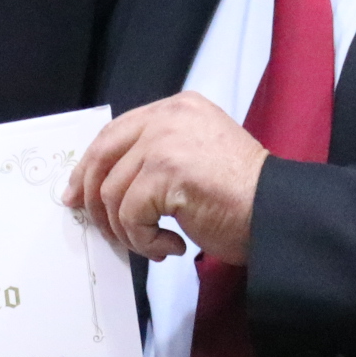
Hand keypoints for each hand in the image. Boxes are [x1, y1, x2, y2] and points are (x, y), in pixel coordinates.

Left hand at [63, 93, 268, 263]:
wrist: (278, 215)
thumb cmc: (243, 197)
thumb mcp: (195, 158)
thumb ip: (155, 156)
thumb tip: (101, 186)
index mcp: (177, 108)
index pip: (114, 133)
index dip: (89, 167)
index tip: (77, 195)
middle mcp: (168, 117)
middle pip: (102, 156)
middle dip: (93, 199)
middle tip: (102, 230)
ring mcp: (165, 142)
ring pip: (112, 193)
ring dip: (127, 230)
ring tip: (155, 244)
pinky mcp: (165, 172)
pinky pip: (130, 216)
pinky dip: (144, 241)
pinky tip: (171, 247)